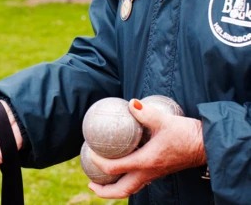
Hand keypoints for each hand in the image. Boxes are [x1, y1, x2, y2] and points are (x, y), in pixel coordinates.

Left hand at [88, 99, 206, 198]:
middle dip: (104, 190)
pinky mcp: (158, 171)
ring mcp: (154, 174)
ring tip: (100, 181)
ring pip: (130, 189)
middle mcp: (148, 173)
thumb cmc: (185, 134)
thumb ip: (145, 112)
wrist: (205, 145)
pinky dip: (125, 180)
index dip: (99, 163)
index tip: (89, 152)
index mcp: (146, 162)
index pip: (116, 168)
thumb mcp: (164, 120)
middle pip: (122, 190)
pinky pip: (137, 182)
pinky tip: (120, 168)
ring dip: (114, 189)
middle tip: (90, 182)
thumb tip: (131, 103)